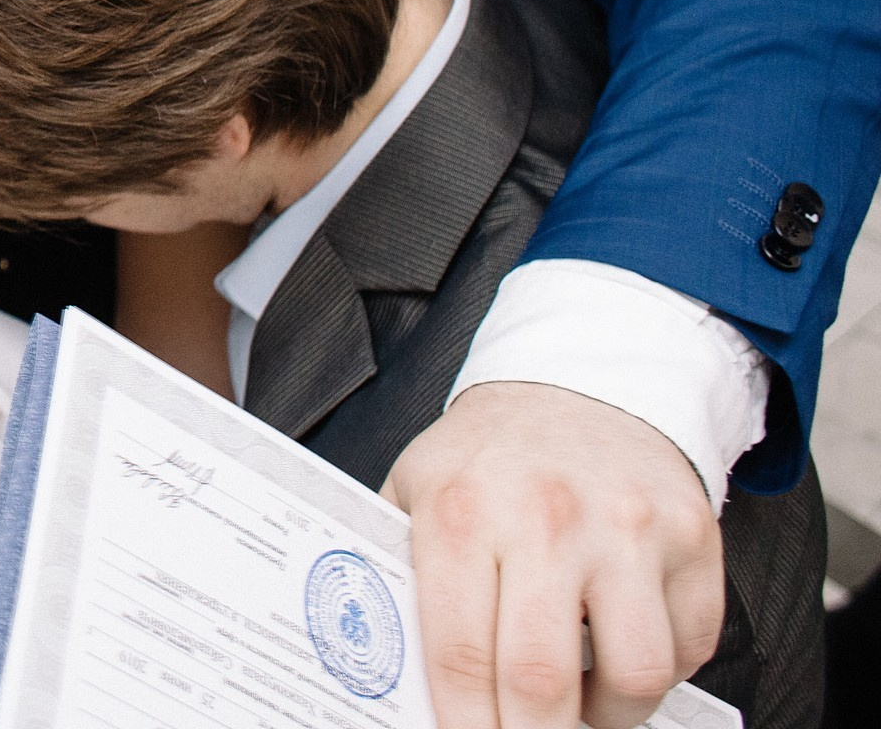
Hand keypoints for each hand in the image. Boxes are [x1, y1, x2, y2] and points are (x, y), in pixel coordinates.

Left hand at [382, 382, 723, 728]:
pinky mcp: (693, 539)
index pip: (460, 654)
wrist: (577, 387)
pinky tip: (616, 651)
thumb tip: (389, 672)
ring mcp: (628, 528)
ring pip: (635, 677)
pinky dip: (655, 674)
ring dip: (606, 716)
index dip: (464, 726)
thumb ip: (400, 577)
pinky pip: (688, 650)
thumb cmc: (487, 458)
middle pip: (543, 680)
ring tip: (575, 703)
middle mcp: (547, 517)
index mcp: (462, 511)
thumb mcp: (415, 494)